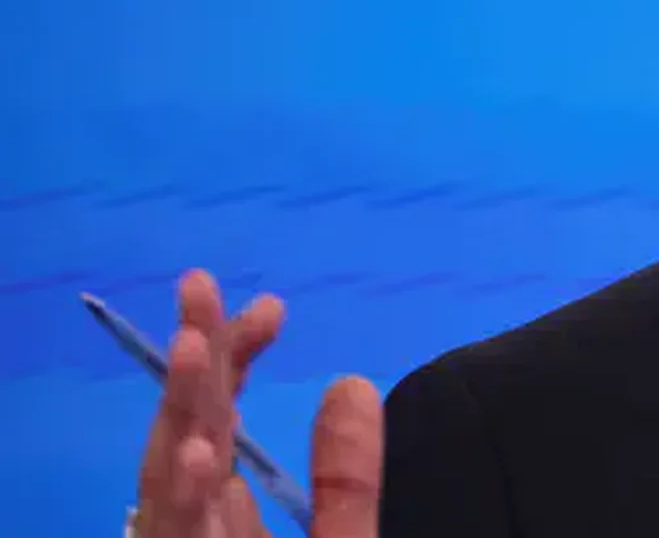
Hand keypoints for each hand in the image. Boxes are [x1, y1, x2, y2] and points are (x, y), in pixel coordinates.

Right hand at [133, 270, 383, 537]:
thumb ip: (345, 480)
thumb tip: (352, 385)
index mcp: (226, 508)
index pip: (222, 418)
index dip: (235, 358)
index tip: (270, 307)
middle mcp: (199, 517)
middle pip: (192, 427)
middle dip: (196, 356)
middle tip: (198, 282)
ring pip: (170, 472)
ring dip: (181, 408)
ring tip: (193, 344)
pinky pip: (178, 534)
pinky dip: (184, 499)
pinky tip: (199, 455)